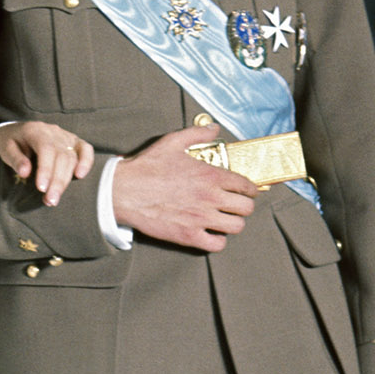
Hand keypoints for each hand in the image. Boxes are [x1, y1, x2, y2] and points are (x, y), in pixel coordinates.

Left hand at [0, 120, 94, 207]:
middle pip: (61, 156)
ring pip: (72, 157)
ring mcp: (65, 136)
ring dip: (65, 180)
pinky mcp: (73, 141)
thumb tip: (26, 173)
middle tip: (50, 200)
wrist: (16, 131)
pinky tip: (80, 176)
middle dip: (57, 181)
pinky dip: (86, 162)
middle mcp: (53, 132)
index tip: (42, 188)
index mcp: (36, 131)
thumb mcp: (6, 148)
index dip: (46, 169)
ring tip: (55, 198)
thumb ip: (15, 159)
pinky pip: (85, 149)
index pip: (46, 149)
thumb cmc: (10, 142)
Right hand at [109, 125, 256, 251]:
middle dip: (244, 206)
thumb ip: (197, 134)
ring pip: (236, 227)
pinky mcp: (189, 236)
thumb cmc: (147, 167)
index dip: (250, 189)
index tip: (246, 191)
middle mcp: (210, 198)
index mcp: (211, 175)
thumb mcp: (172, 142)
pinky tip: (211, 233)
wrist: (124, 192)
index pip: (246, 185)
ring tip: (225, 220)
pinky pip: (217, 245)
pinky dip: (218, 240)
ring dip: (233, 223)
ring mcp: (201, 219)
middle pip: (246, 208)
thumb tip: (214, 129)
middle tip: (236, 205)